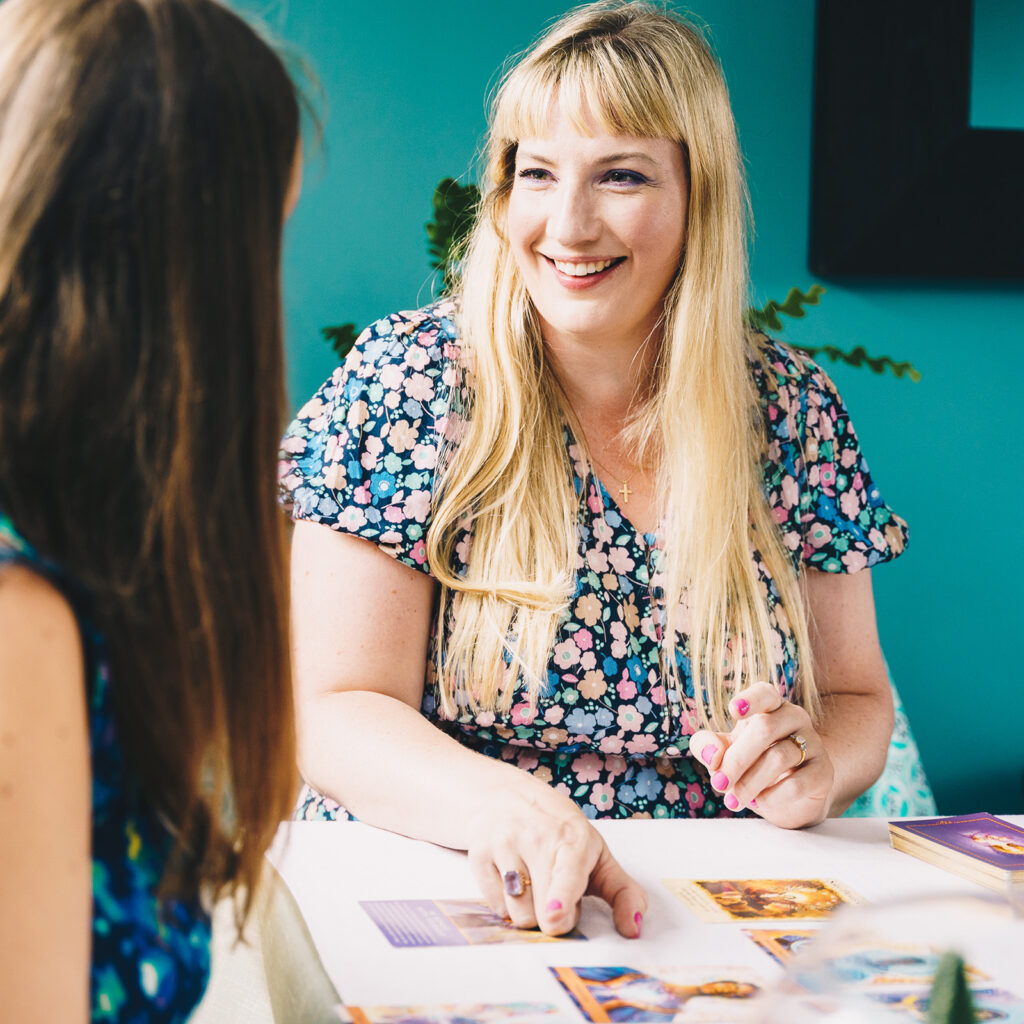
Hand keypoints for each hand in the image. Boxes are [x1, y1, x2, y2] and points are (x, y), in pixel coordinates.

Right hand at [465, 784, 646, 937]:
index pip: (566, 873)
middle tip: (559, 893)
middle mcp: (536, 837)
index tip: (554, 915)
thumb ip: (623, 893)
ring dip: (531, 912)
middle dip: (555, 916)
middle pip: (542, 912)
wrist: (506, 796)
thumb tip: (632, 930)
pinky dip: (507, 905)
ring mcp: (503, 844)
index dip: (560, 898)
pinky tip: (514, 879)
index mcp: (572, 838)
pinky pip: (495, 907)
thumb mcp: (597, 854)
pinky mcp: (479, 855)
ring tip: (536, 885)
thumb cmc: (560, 832)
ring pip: (518, 914)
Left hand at [690, 681, 834, 828]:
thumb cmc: (750, 765)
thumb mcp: (723, 754)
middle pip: (765, 729)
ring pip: (778, 758)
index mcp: (769, 706)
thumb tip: (712, 754)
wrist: (788, 798)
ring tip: (733, 800)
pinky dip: (771, 796)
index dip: (750, 699)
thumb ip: (707, 746)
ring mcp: (813, 743)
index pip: (765, 693)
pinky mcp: (824, 772)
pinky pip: (796, 784)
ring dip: (749, 782)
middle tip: (719, 784)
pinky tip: (759, 802)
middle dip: (736, 760)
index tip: (733, 711)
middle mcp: (795, 718)